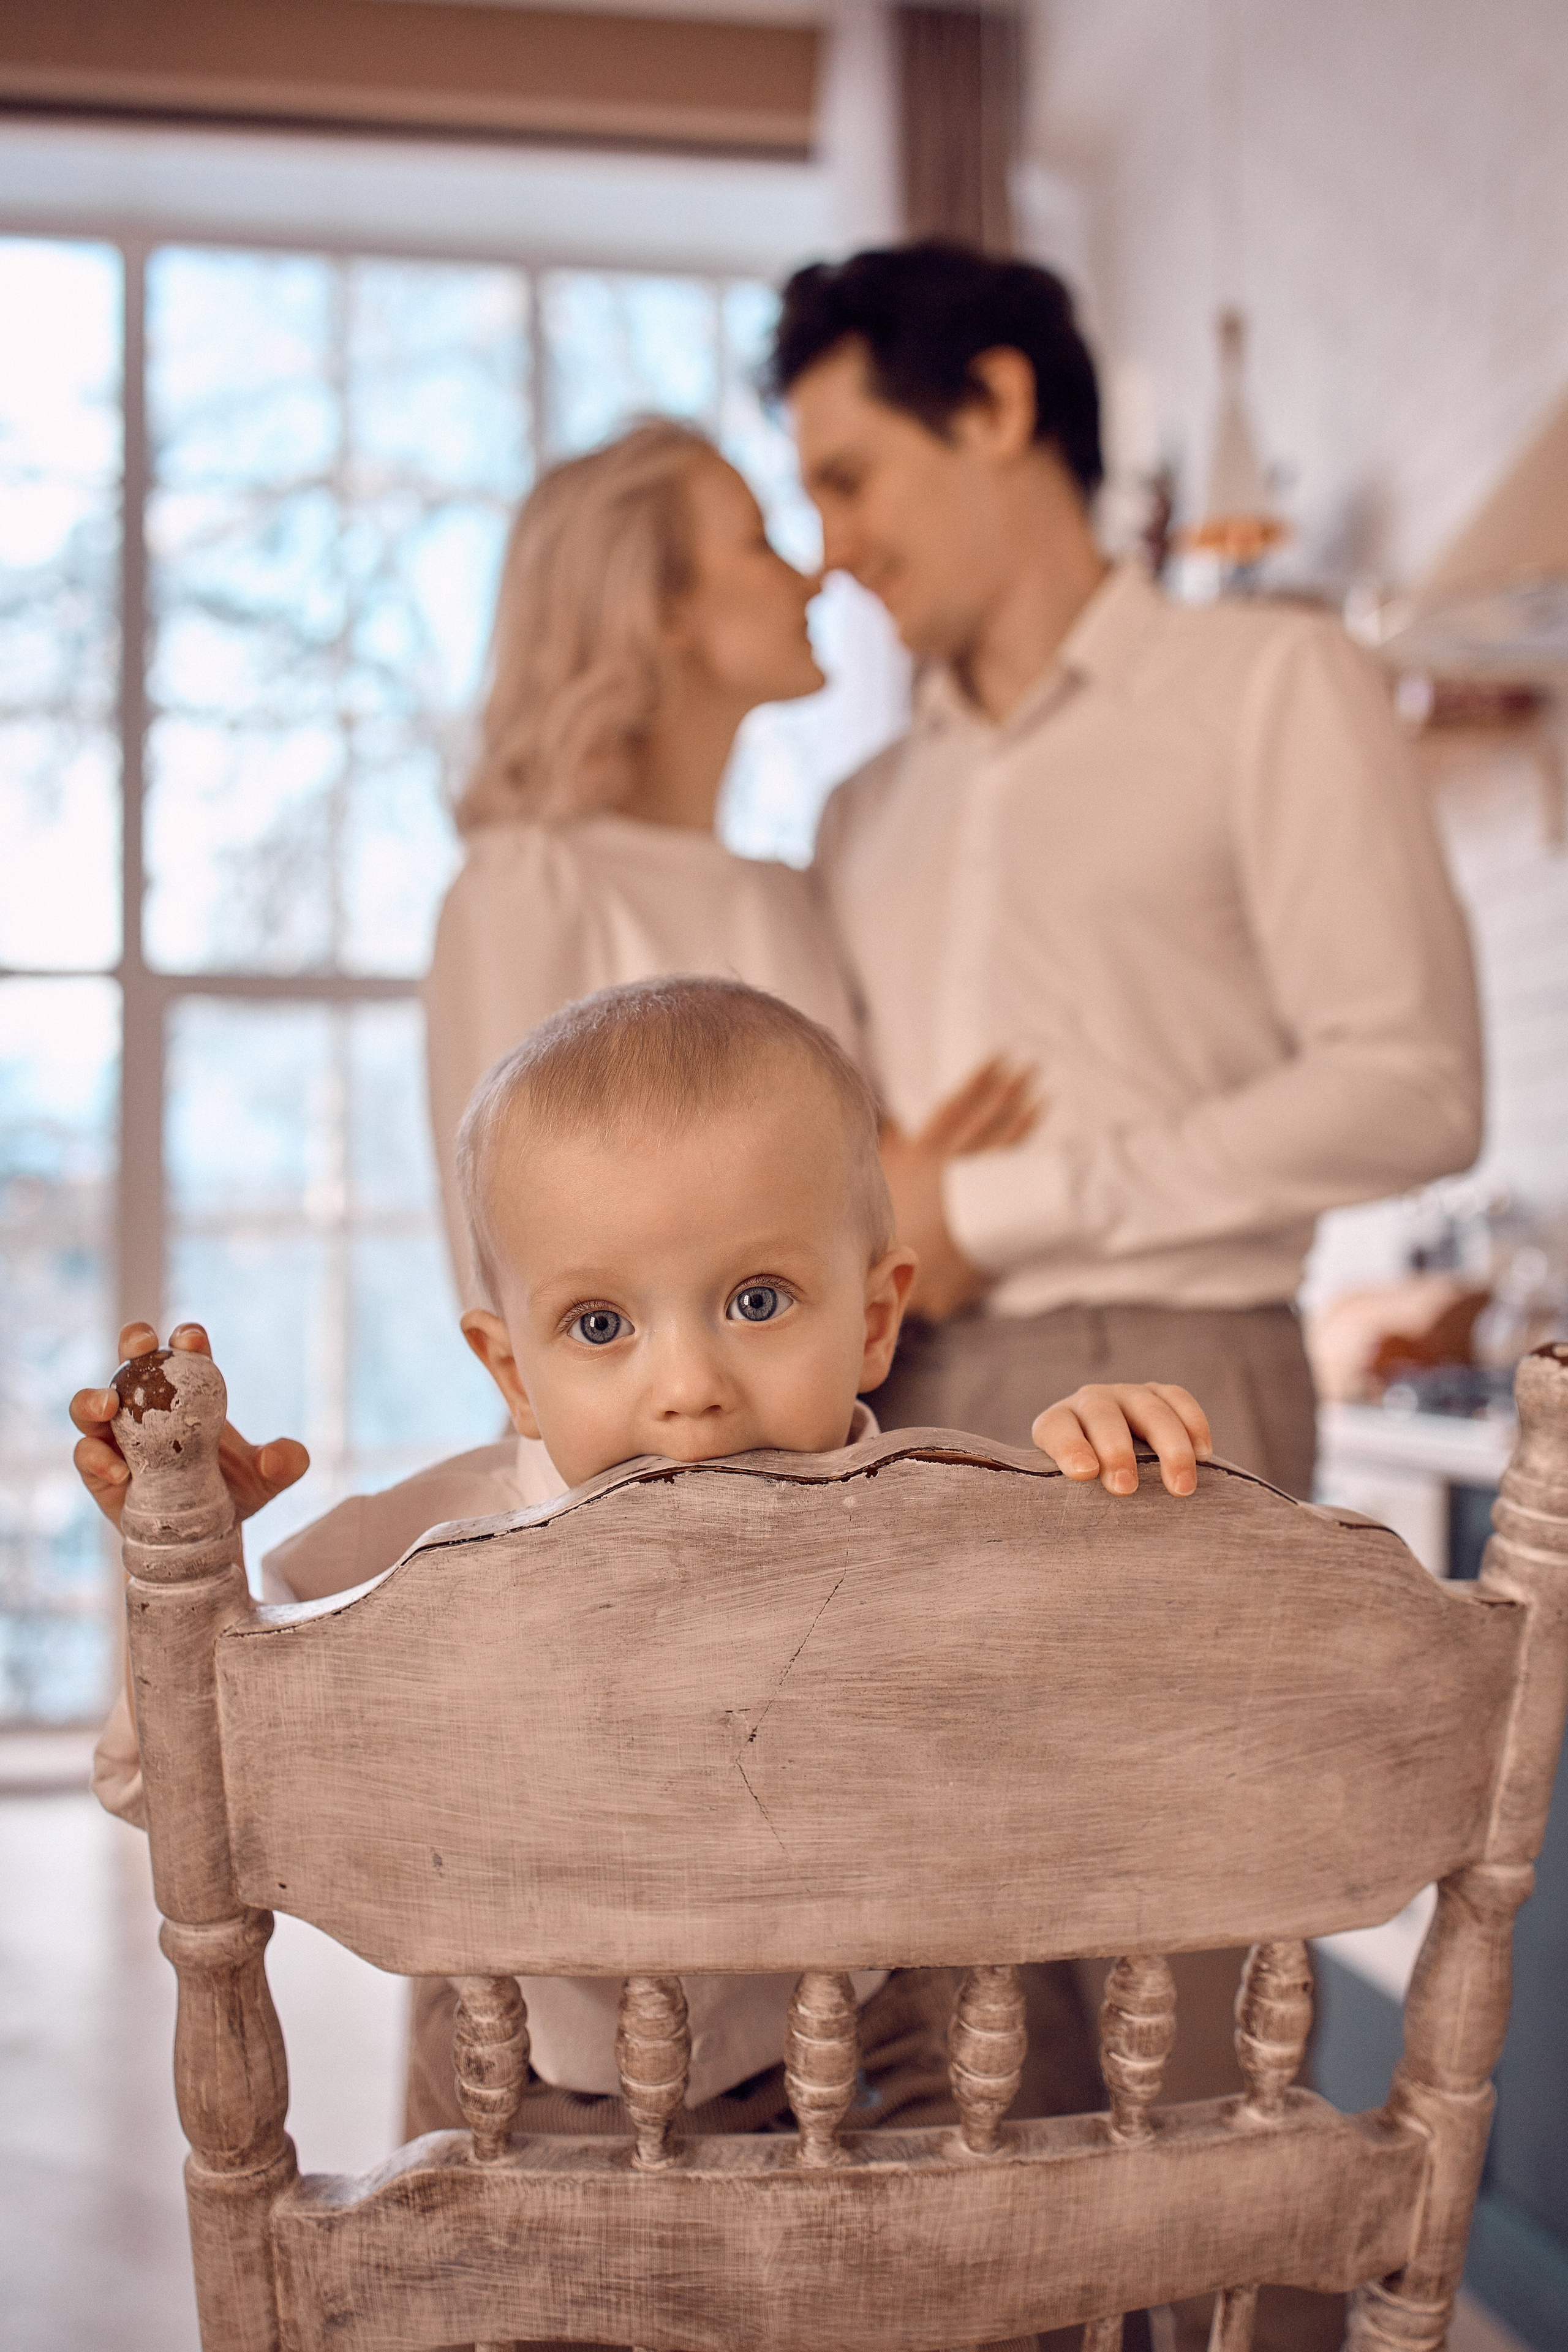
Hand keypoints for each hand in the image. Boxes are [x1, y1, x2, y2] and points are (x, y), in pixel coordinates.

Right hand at [70, 1321, 309, 1532]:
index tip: (192, 1341)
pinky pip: (86, 1454)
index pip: (186, 1354)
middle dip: (134, 1342)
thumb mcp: (268, 1479)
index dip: (187, 1339)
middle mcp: (147, 1406)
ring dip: (94, 1398)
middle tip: (142, 1345)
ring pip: (89, 1405)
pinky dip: (97, 1458)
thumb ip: (285, 1462)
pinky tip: (121, 1473)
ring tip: (108, 1405)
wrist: (205, 1539)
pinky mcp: (98, 1470)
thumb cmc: (233, 1493)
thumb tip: (277, 1457)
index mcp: (189, 1393)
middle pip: (131, 1360)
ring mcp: (117, 1436)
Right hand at [881, 1059, 1040, 1321]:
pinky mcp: (977, 1220)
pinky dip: (1025, 1167)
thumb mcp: (872, 1182)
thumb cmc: (873, 1231)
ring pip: (999, 1149)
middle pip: (984, 1122)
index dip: (978, 1082)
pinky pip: (1008, 1186)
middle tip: (1032, 1067)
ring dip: (1022, 1122)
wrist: (882, 1279)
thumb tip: (892, 1121)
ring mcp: (964, 1193)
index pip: (955, 1109)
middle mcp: (945, 1168)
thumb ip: (887, 1150)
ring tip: (1042, 1097)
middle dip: (1008, 1093)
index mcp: (918, 1156)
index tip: (1000, 1059)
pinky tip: (1043, 1156)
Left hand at [1031, 1383, 1212, 1499]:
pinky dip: (1194, 1424)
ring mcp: (1126, 1395)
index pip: (1057, 1428)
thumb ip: (1068, 1508)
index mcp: (1057, 1424)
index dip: (1069, 1448)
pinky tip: (1204, 1455)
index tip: (1084, 1474)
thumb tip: (1082, 1545)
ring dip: (1168, 1447)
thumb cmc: (1085, 1491)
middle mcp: (1090, 1402)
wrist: (1109, 1461)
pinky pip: (1178, 1399)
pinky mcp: (1158, 1393)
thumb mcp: (1067, 1495)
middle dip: (1116, 1451)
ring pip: (1149, 1409)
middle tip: (1125, 1488)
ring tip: (1180, 1488)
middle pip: (1102, 1416)